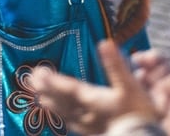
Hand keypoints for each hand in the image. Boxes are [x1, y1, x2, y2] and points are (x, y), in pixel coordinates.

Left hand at [30, 40, 159, 134]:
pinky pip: (75, 125)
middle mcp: (88, 112)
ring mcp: (91, 124)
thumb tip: (105, 43)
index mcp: (94, 98)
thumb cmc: (139, 112)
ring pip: (66, 113)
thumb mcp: (130, 85)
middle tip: (30, 81)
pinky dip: (65, 118)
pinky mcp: (96, 133)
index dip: (52, 80)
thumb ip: (116, 65)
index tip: (37, 72)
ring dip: (52, 105)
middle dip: (46, 90)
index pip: (68, 87)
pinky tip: (63, 118)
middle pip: (63, 100)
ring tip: (40, 99)